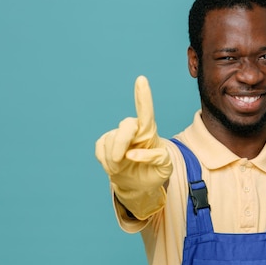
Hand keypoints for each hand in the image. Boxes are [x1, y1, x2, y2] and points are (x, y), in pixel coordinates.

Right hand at [95, 76, 172, 218]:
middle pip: (125, 126)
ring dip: (114, 160)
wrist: (138, 184)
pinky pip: (100, 149)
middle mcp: (134, 129)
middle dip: (120, 143)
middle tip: (119, 162)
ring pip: (111, 142)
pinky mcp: (105, 142)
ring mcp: (117, 135)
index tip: (141, 80)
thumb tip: (132, 154)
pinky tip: (114, 167)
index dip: (143, 96)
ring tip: (121, 168)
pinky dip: (105, 162)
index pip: (146, 112)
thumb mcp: (165, 168)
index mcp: (149, 132)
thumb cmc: (154, 172)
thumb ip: (156, 158)